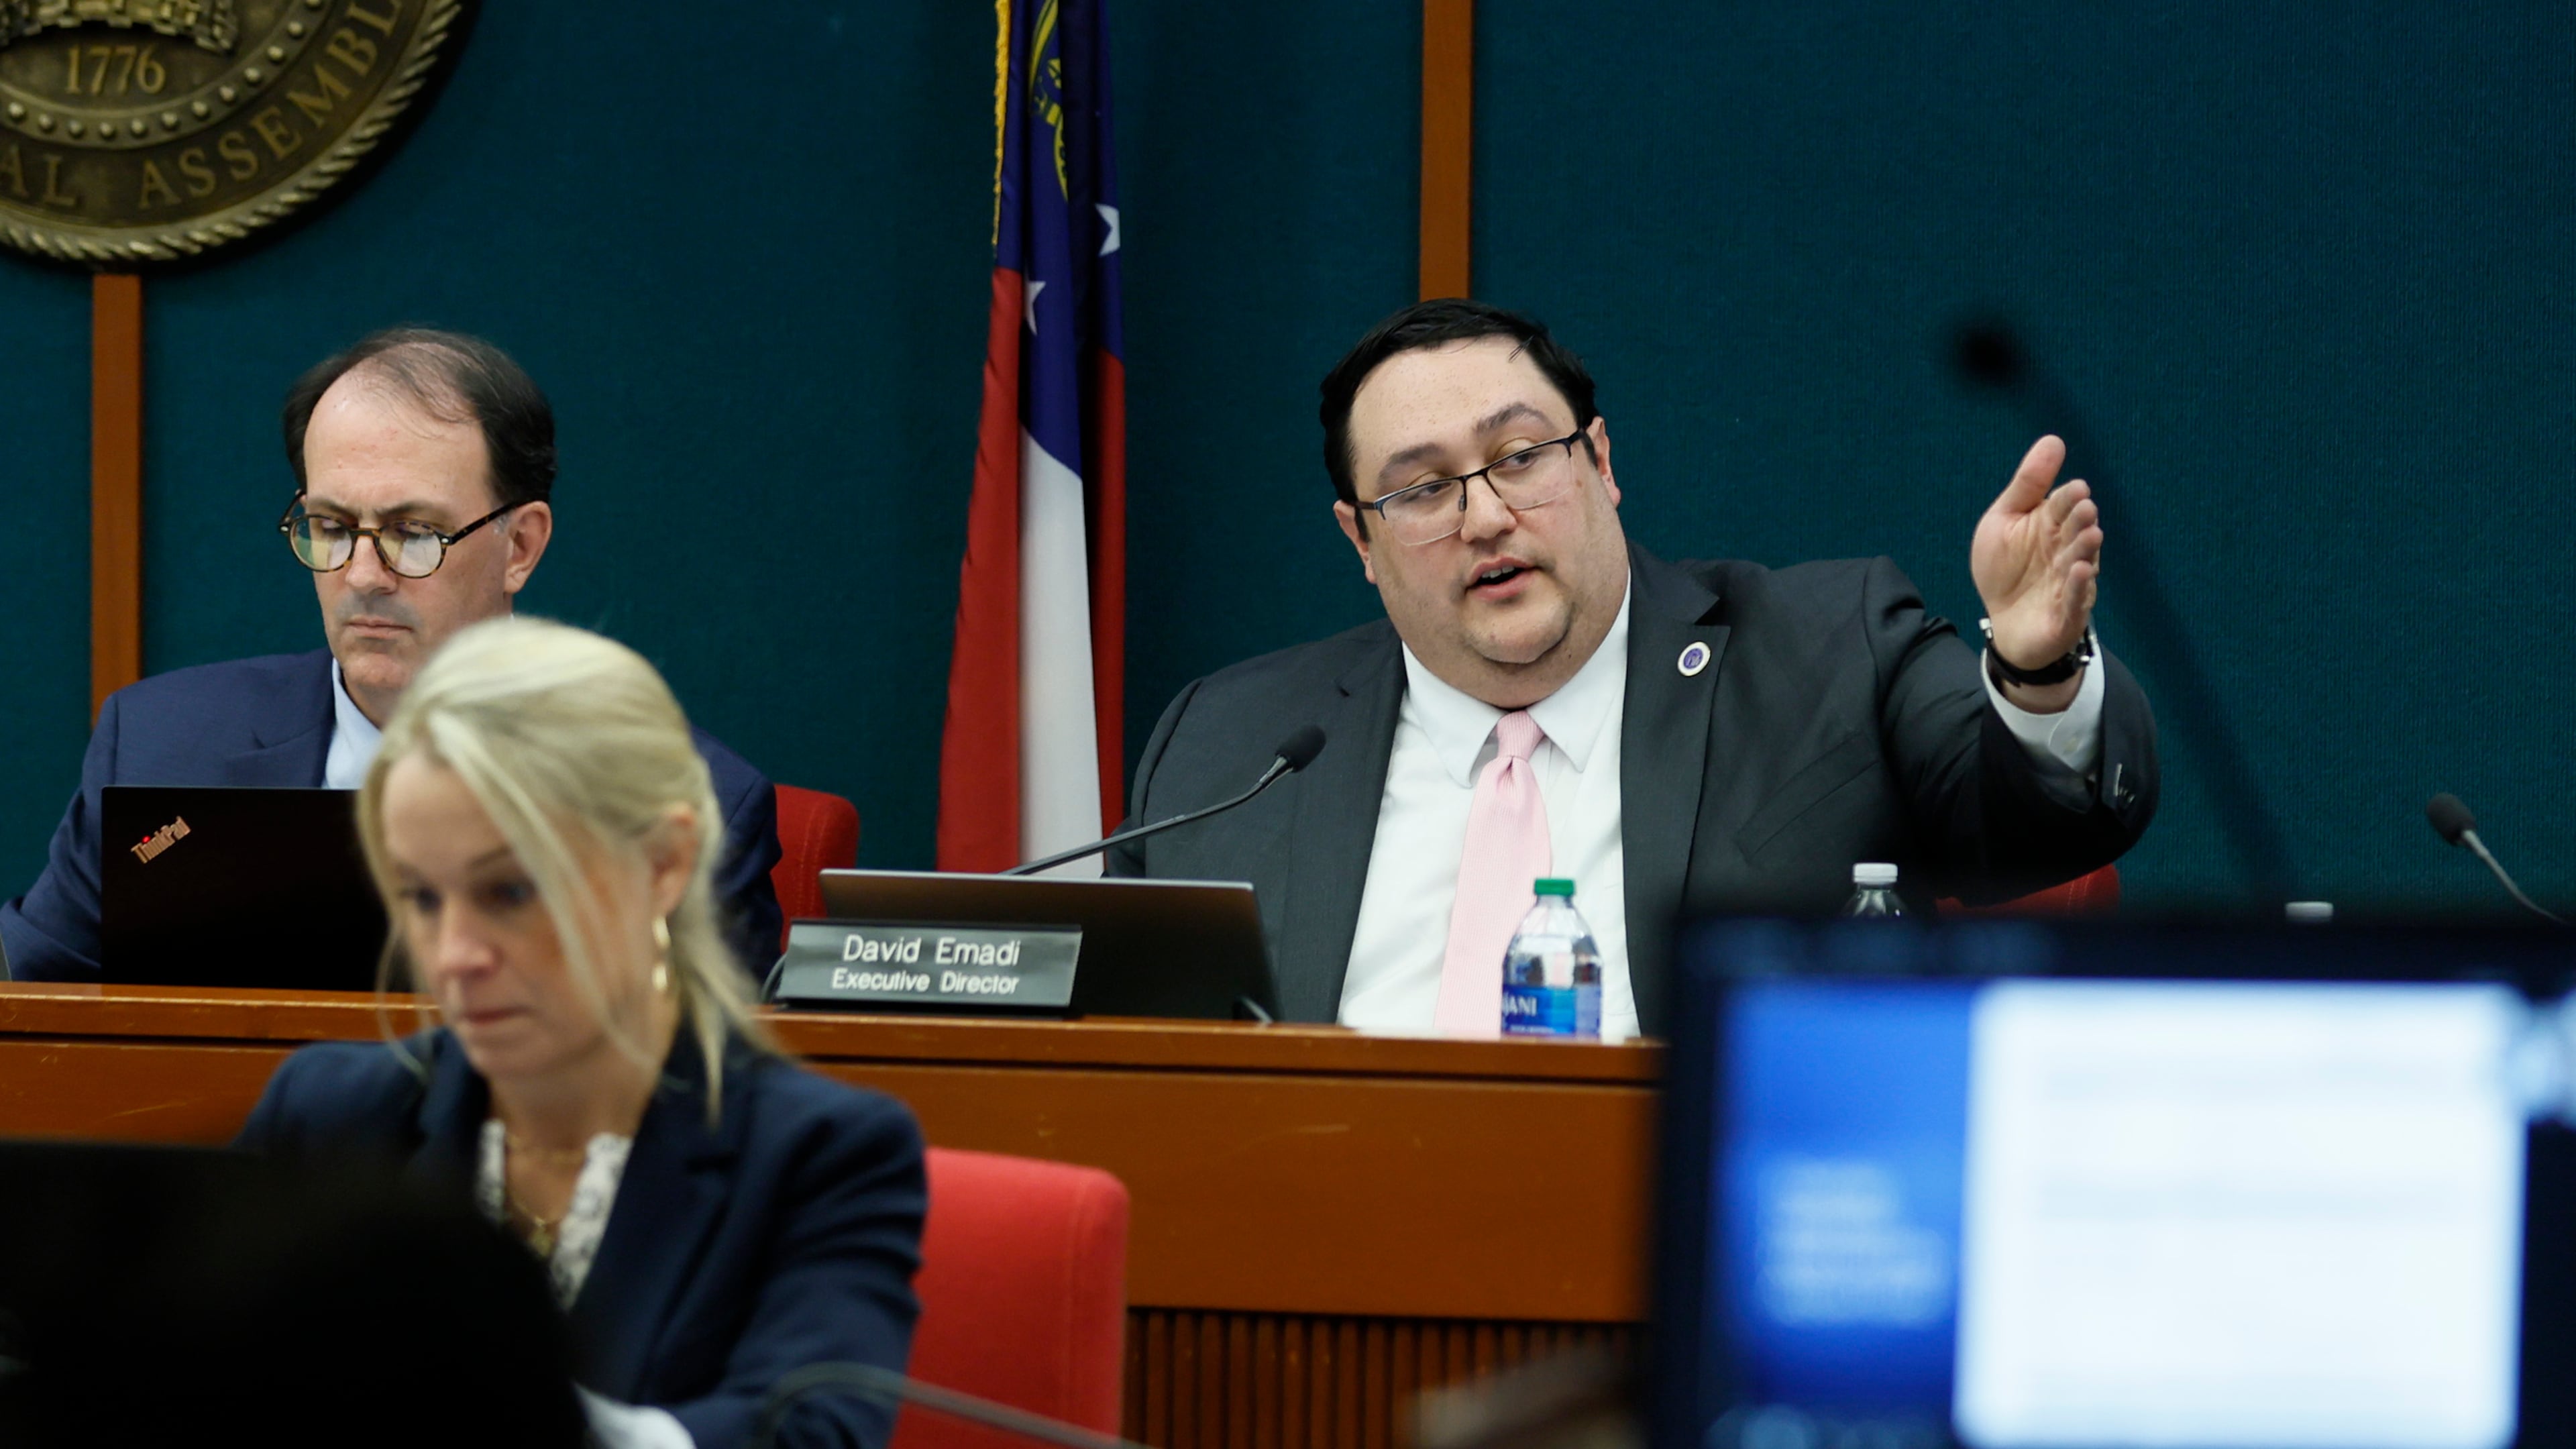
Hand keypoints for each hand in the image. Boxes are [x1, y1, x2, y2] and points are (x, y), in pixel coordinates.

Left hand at [1971, 435, 2099, 673]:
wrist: (2003, 622)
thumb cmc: (2005, 568)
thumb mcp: (2005, 520)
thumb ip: (2028, 484)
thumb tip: (2053, 440)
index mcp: (2052, 526)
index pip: (2062, 507)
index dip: (2069, 498)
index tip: (2076, 488)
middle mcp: (2066, 551)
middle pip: (2076, 532)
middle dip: (2080, 521)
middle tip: (2085, 508)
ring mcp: (2070, 583)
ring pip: (2080, 563)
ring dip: (2085, 550)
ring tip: (2090, 535)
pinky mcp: (2067, 613)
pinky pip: (2076, 600)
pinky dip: (2079, 587)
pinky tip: (2080, 572)